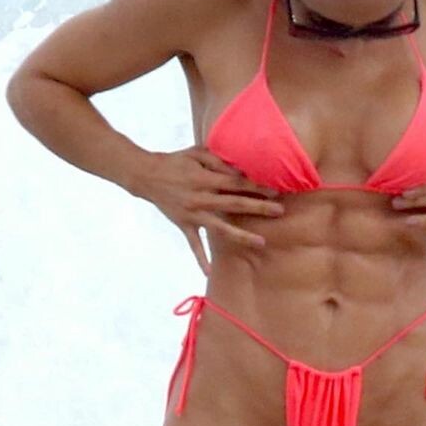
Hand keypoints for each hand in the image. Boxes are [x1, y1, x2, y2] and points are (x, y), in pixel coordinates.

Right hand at [130, 147, 284, 276]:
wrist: (146, 175)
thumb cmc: (175, 161)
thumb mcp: (197, 153)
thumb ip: (218, 160)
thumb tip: (240, 170)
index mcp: (205, 179)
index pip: (236, 183)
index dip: (255, 186)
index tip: (275, 191)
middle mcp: (201, 198)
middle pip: (234, 204)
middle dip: (257, 208)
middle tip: (279, 212)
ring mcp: (193, 214)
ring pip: (220, 228)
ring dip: (241, 235)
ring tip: (261, 242)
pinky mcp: (184, 225)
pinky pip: (194, 244)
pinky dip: (200, 259)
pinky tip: (209, 273)